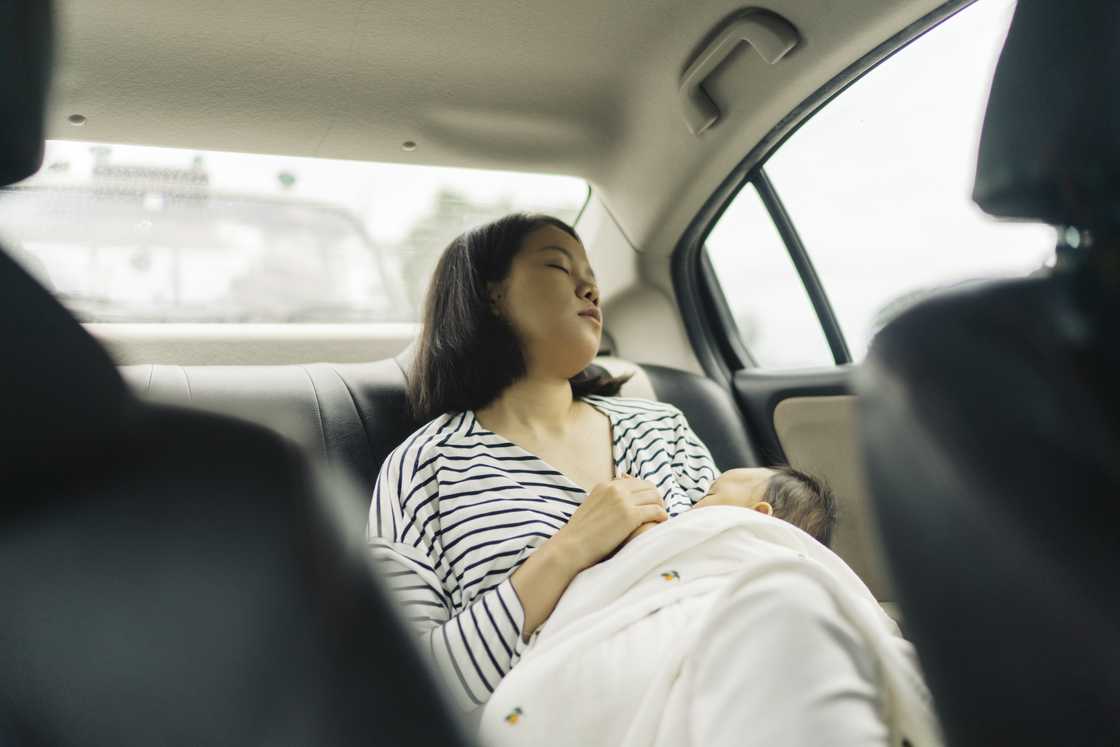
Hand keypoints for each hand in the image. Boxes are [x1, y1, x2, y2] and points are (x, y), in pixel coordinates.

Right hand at [552, 473, 667, 571]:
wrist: (571, 547)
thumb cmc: (580, 535)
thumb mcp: (592, 509)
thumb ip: (606, 503)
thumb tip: (619, 508)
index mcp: (605, 485)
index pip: (635, 482)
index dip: (645, 493)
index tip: (649, 504)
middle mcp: (615, 489)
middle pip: (648, 487)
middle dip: (656, 499)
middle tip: (659, 513)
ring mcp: (623, 501)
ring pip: (655, 497)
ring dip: (661, 507)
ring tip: (661, 520)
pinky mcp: (630, 515)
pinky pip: (656, 511)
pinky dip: (662, 516)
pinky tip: (661, 524)